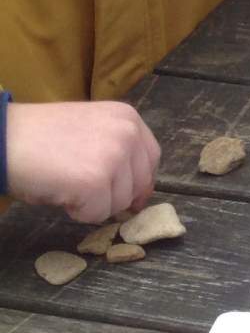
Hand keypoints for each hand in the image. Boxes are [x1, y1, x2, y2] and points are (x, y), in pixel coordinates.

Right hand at [5, 100, 159, 222]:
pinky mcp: (96, 181)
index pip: (151, 159)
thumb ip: (116, 150)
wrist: (4, 139)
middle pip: (140, 184)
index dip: (138, 182)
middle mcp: (128, 133)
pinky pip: (98, 214)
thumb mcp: (90, 132)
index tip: (125, 196)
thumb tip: (136, 192)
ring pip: (120, 202)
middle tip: (83, 191)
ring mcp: (114, 156)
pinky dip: (78, 213)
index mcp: (128, 118)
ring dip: (95, 204)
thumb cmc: (39, 138)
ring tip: (67, 185)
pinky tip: (60, 194)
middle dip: (115, 196)